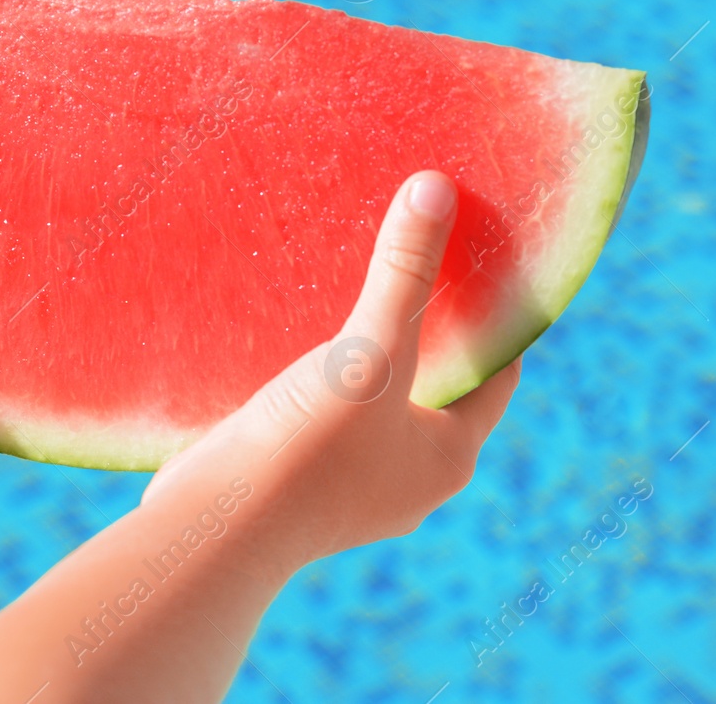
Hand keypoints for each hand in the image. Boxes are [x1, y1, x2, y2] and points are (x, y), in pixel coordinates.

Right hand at [144, 170, 520, 573]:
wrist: (218, 528)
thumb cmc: (307, 448)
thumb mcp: (367, 352)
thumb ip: (404, 273)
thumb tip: (436, 188)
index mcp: (450, 456)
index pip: (497, 373)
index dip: (495, 316)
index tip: (485, 261)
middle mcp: (412, 478)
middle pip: (439, 386)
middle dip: (431, 331)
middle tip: (420, 263)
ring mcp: (356, 487)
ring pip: (384, 405)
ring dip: (377, 358)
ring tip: (362, 295)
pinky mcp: (304, 486)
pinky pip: (335, 419)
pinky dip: (331, 382)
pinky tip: (305, 344)